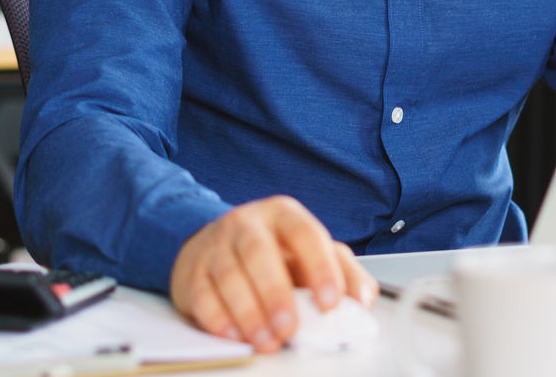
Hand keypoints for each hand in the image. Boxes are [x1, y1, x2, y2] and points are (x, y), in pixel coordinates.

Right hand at [169, 195, 378, 352]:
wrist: (216, 245)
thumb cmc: (274, 254)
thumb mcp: (312, 254)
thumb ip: (345, 273)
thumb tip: (363, 301)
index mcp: (284, 215)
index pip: (306, 234)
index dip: (320, 268)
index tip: (331, 303)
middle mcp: (248, 223)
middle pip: (260, 253)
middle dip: (276, 295)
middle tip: (290, 329)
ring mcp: (216, 245)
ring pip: (229, 276)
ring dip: (249, 313)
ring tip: (267, 341)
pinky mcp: (192, 271)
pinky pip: (202, 294)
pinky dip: (218, 319)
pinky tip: (235, 336)